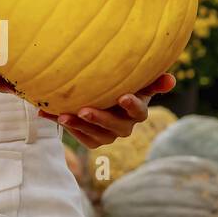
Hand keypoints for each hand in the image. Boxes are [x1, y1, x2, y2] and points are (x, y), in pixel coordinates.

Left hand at [38, 73, 175, 147]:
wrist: (104, 92)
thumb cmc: (124, 80)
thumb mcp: (137, 77)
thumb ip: (153, 79)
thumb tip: (171, 80)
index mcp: (138, 110)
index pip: (139, 111)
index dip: (132, 105)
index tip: (123, 96)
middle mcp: (125, 126)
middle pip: (115, 127)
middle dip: (100, 119)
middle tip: (84, 110)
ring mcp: (108, 135)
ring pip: (95, 135)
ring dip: (78, 126)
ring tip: (62, 116)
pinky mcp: (92, 139)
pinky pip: (79, 137)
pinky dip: (62, 125)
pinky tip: (45, 114)